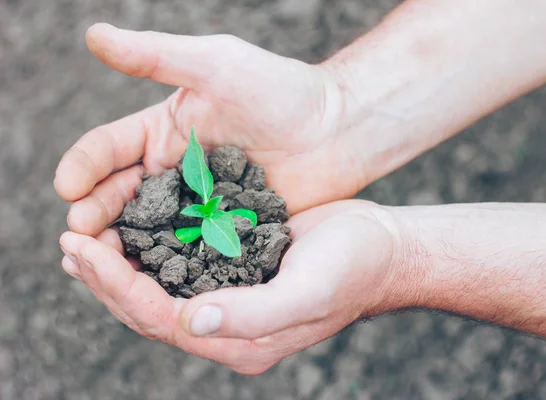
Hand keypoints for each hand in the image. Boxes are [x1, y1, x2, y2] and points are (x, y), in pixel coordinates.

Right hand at [54, 23, 366, 237]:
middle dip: (95, 215)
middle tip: (79, 238)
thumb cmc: (281, 91)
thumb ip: (158, 57)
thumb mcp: (217, 66)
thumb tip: (94, 35)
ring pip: (148, 229)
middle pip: (119, 197)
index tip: (67, 188)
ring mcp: (198, 204)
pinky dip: (167, 264)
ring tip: (105, 266)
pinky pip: (188, 250)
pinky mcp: (224, 230)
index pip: (107, 151)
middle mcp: (173, 171)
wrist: (338, 128)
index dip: (83, 168)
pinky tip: (153, 282)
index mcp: (161, 131)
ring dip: (123, 247)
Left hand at [58, 200, 417, 373]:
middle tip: (69, 241)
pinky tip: (130, 227)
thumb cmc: (352, 269)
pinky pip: (179, 261)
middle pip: (149, 308)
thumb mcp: (308, 293)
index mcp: (239, 339)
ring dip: (118, 264)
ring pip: (158, 286)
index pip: (161, 319)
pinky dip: (149, 246)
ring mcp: (228, 295)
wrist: (382, 248)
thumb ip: (252, 316)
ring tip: (82, 238)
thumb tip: (189, 320)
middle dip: (105, 277)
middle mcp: (227, 322)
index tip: (82, 249)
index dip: (117, 287)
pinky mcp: (233, 266)